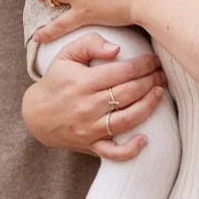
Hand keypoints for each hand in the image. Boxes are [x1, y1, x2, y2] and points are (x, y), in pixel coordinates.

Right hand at [21, 32, 166, 161]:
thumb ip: (90, 44)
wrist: (35, 114)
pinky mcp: (91, 145)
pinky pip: (114, 153)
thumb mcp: (66, 55)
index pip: (122, 72)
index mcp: (84, 82)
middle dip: (150, 81)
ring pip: (127, 119)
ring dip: (148, 106)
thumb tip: (117, 49)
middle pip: (128, 93)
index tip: (154, 59)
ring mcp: (91, 128)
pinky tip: (145, 139)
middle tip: (162, 73)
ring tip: (159, 93)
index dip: (143, 65)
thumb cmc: (55, 81)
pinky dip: (131, 149)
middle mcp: (88, 106)